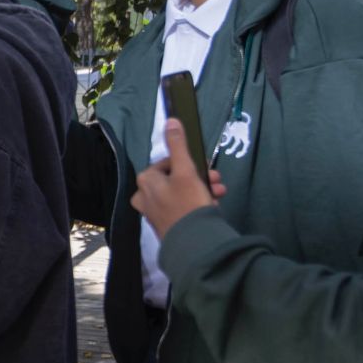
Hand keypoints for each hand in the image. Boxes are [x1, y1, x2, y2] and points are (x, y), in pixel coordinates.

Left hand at [131, 119, 226, 239]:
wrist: (193, 243)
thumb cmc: (188, 203)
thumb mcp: (186, 170)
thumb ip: (178, 145)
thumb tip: (170, 120)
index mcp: (145, 180)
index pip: (169, 162)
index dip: (190, 163)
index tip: (208, 168)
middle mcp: (144, 195)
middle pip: (175, 178)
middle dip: (199, 177)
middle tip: (217, 181)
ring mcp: (153, 211)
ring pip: (180, 193)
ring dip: (201, 190)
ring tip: (218, 195)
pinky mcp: (164, 225)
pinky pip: (181, 208)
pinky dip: (195, 205)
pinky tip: (211, 207)